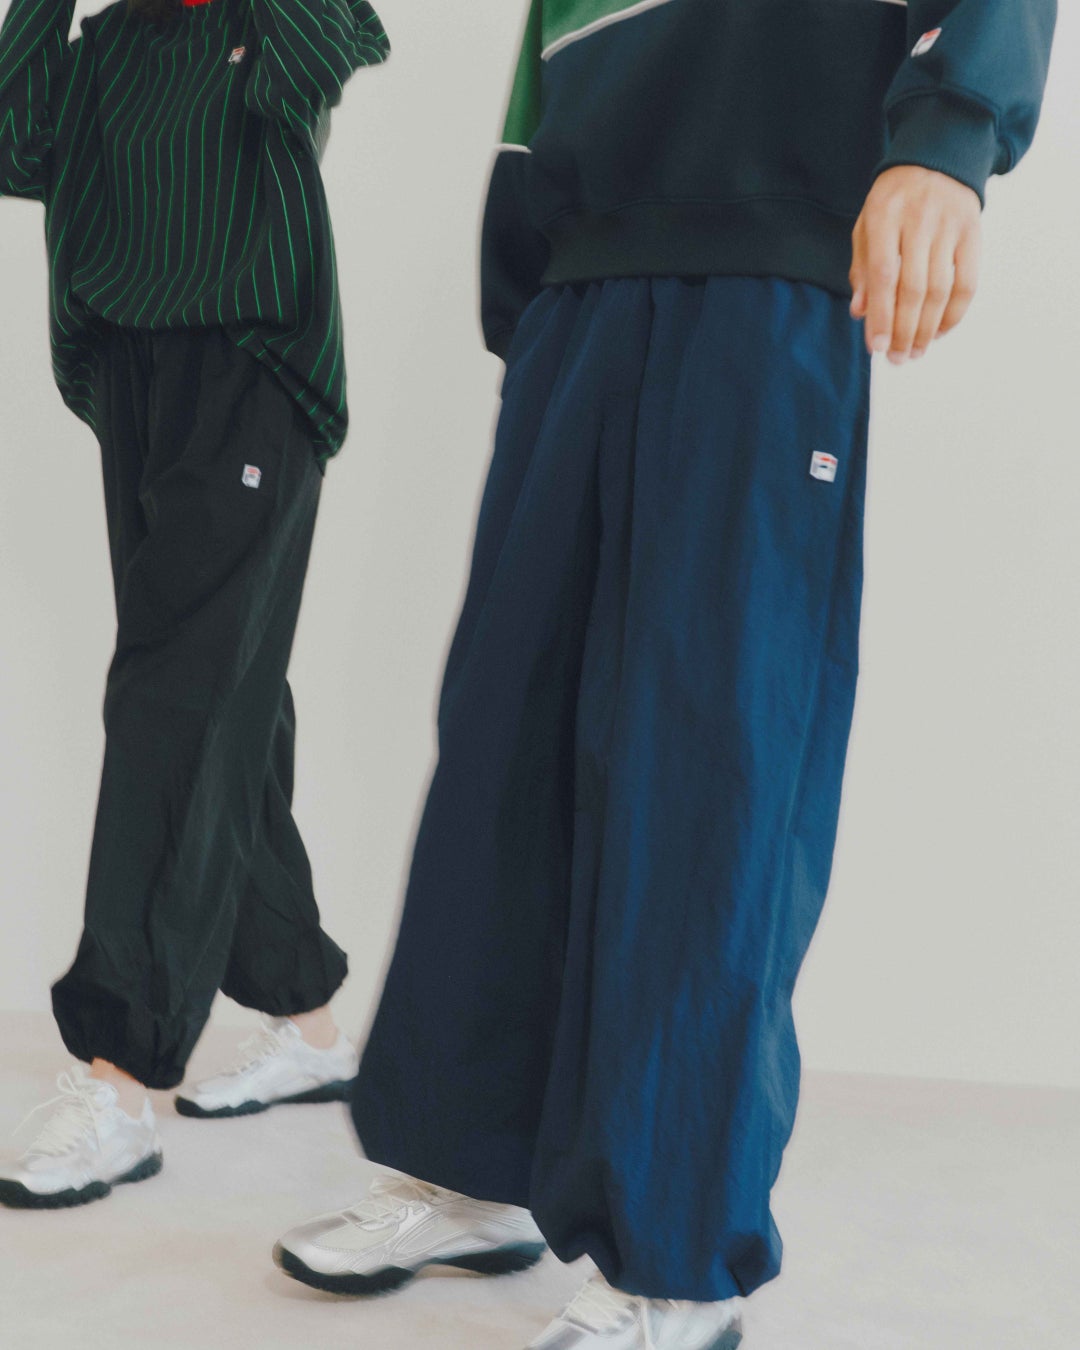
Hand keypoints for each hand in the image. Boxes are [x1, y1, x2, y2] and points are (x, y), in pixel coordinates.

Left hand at [849, 165, 981, 363]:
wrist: (937, 159)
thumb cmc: (894, 201)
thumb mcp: (867, 226)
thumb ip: (862, 269)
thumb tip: (860, 312)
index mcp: (886, 217)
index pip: (883, 275)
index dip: (881, 315)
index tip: (877, 347)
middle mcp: (919, 221)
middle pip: (913, 288)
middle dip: (904, 330)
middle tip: (897, 358)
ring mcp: (949, 227)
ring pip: (940, 290)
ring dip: (927, 328)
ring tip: (915, 351)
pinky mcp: (973, 233)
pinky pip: (967, 282)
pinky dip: (954, 313)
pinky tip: (940, 331)